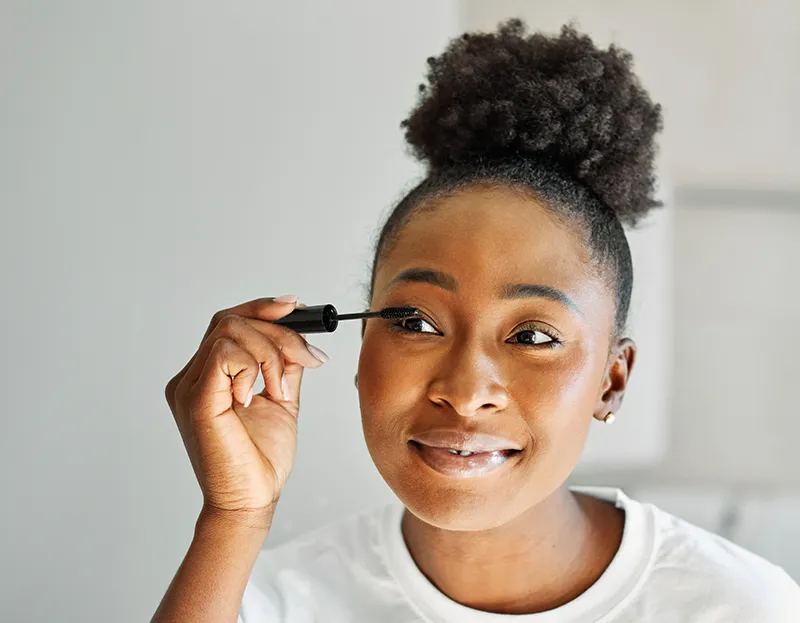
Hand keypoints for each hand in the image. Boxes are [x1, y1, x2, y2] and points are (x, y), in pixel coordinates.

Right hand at [164, 296, 327, 525]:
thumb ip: (284, 366)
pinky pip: (224, 354)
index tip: (295, 306)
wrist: (252, 500)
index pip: (228, 323)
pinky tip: (259, 397)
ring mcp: (189, 387)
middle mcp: (191, 378)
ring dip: (271, 353)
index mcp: (208, 377)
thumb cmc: (261, 459)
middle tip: (308, 359)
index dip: (261, 307)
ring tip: (281, 390)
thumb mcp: (281, 399)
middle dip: (278, 332)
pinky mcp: (196, 399)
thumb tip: (299, 336)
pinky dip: (252, 367)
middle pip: (231, 320)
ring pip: (230, 330)